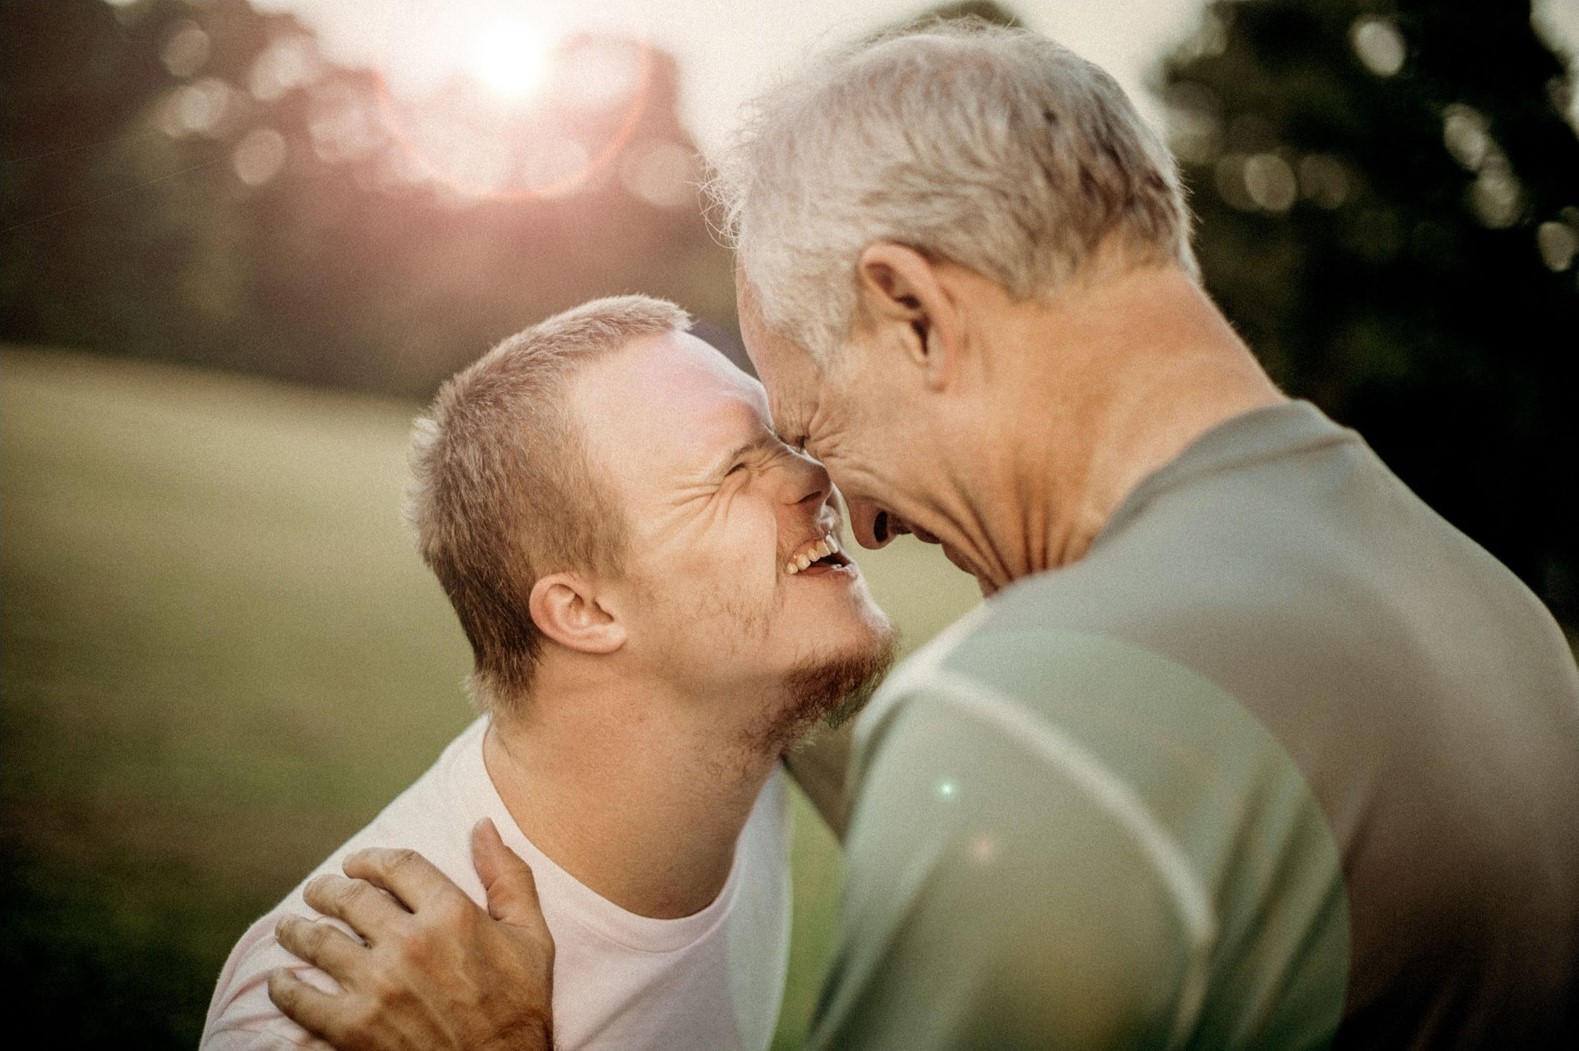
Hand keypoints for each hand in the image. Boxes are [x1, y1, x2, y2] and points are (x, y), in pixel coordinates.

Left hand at [268, 818, 555, 1050]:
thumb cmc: (519, 1009)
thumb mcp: (532, 938)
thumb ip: (508, 876)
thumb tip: (484, 825)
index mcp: (451, 914)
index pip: (396, 865)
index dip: (370, 859)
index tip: (357, 864)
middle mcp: (409, 943)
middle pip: (350, 897)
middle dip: (327, 890)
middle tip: (317, 892)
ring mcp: (376, 986)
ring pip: (318, 940)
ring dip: (297, 930)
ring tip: (289, 928)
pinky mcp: (352, 1029)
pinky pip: (301, 998)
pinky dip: (285, 987)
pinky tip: (281, 981)